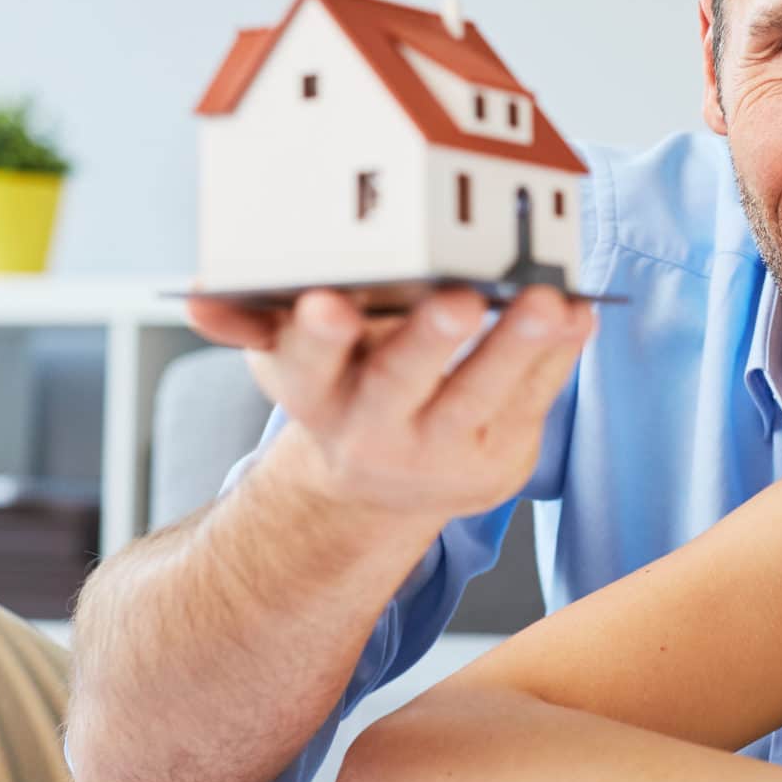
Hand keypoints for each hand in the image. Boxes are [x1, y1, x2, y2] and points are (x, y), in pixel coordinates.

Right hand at [187, 286, 593, 526]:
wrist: (387, 483)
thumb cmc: (346, 390)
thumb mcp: (293, 363)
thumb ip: (253, 323)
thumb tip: (199, 298)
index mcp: (316, 395)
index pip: (309, 366)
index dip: (318, 337)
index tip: (328, 305)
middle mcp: (376, 429)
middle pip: (402, 383)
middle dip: (427, 340)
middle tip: (456, 298)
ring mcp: (444, 448)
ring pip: (483, 393)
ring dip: (517, 345)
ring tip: (549, 301)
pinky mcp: (502, 453)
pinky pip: (535, 399)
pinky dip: (561, 356)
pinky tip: (582, 313)